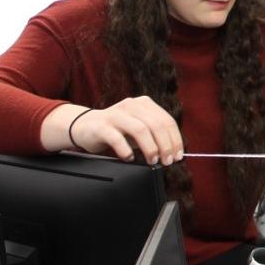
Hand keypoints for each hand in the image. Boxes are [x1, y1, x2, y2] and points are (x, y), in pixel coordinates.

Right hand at [67, 96, 182, 164]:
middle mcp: (131, 105)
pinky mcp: (101, 125)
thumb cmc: (118, 130)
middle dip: (165, 146)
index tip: (178, 156)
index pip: (167, 120)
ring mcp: (115, 114)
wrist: (86, 126)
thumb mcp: (140, 129)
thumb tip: (174, 153)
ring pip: (139, 130)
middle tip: (167, 161)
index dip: (175, 139)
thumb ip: (156, 136)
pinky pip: (117, 138)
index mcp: (144, 103)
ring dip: (150, 148)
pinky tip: (129, 158)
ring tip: (152, 161)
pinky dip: (126, 150)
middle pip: (156, 125)